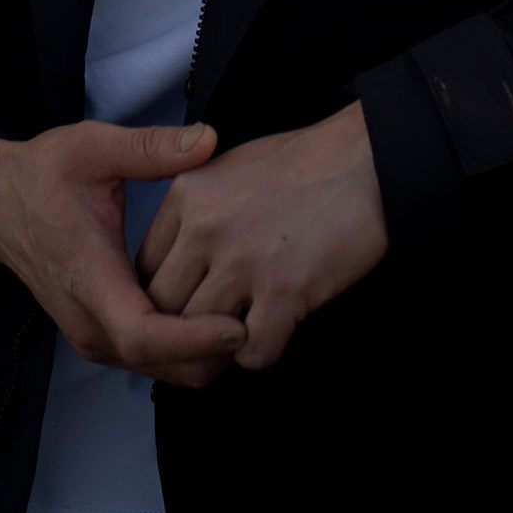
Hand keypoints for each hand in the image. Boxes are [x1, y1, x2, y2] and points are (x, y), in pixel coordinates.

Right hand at [0, 120, 247, 387]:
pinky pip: (150, 360)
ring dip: (203, 357)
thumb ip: (150, 147)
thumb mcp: (93, 147)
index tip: (237, 325)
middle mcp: (89, 321)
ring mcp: (91, 335)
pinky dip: (186, 351)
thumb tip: (208, 139)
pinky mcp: (98, 335)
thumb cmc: (42, 174)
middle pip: (160, 365)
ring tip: (248, 317)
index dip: (194, 339)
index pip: (143, 335)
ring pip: (159, 370)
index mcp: (88, 278)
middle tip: (261, 318)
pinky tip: (216, 318)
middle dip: (213, 354)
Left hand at [136, 104, 389, 371]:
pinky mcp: (284, 290)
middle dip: (181, 328)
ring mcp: (243, 261)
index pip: (144, 267)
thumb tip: (180, 257)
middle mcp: (205, 228)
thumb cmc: (306, 164)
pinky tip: (277, 328)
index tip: (184, 302)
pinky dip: (262, 351)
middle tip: (206, 333)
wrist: (368, 160)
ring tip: (243, 332)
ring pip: (199, 336)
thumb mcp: (230, 166)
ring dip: (219, 344)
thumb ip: (195, 209)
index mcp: (187, 195)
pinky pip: (251, 352)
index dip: (163, 295)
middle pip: (162, 308)